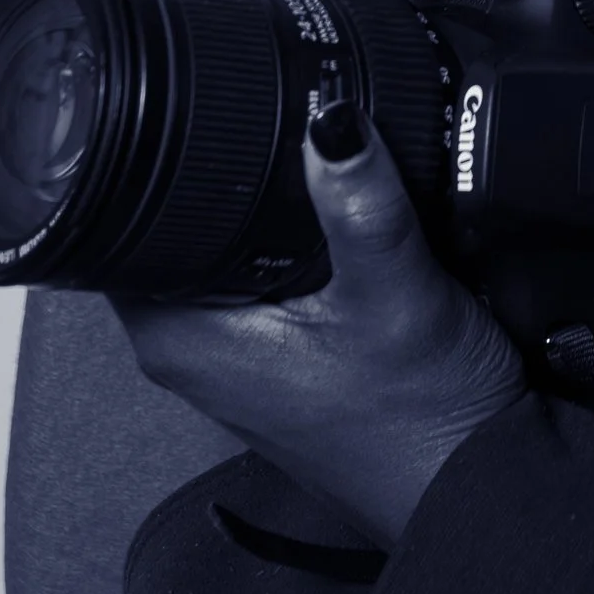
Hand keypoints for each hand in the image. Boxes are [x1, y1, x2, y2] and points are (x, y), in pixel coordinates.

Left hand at [113, 110, 526, 547]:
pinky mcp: (273, 360)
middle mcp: (189, 353)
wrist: (473, 485)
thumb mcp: (394, 292)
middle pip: (171, 226)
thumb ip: (361, 201)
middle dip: (222, 175)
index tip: (210, 108)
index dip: (158, 155)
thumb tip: (331, 117)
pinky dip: (288, 247)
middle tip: (289, 132)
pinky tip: (336, 229)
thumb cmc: (421, 421)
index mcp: (180, 338)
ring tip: (321, 181)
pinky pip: (257, 278)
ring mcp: (231, 360)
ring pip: (218, 251)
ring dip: (261, 212)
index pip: (120, 220)